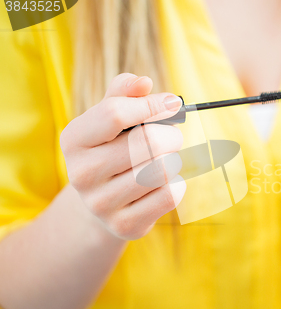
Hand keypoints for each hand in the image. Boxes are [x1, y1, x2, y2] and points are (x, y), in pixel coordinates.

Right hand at [60, 73, 185, 239]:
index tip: (172, 103)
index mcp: (73, 139)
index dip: (151, 104)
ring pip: (162, 169)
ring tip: (165, 159)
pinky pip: (170, 195)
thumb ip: (123, 93)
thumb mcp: (109, 119)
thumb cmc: (113, 150)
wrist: (104, 202)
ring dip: (174, 159)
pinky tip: (165, 182)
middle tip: (172, 137)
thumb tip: (144, 82)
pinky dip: (178, 183)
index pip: (115, 113)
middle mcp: (81, 174)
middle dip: (170, 134)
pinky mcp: (125, 225)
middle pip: (146, 142)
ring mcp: (101, 204)